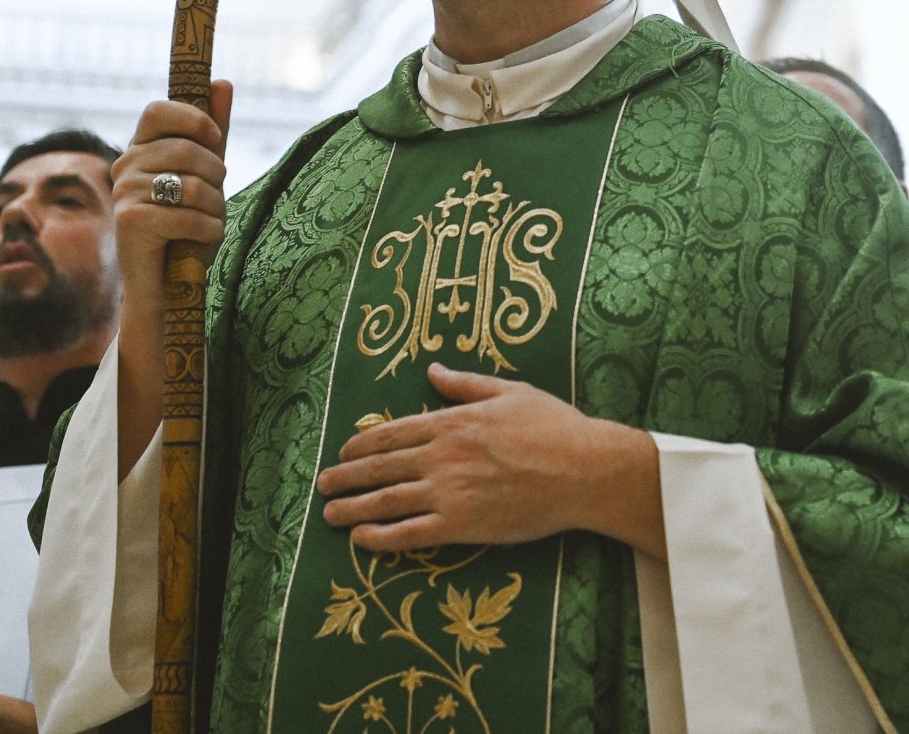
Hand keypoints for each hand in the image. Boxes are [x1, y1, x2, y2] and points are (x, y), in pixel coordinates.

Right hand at [112, 82, 232, 472]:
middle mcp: (123, 168)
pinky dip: (209, 229)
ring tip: (206, 225)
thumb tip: (223, 82)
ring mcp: (123, 196)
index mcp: (138, 151)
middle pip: (189, 147)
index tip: (213, 142)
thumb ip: (212, 131)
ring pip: (195, 181)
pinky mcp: (131, 225)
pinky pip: (191, 212)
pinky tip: (198, 244)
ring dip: (216, 207)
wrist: (166, 294)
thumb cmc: (186, 234)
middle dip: (218, 175)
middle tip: (212, 200)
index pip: (162, 108)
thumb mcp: (206, 178)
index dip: (196, 120)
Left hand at [316, 363, 665, 558]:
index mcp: (453, 421)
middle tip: (323, 485)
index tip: (343, 451)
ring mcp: (450, 492)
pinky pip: (411, 533)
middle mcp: (443, 456)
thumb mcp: (510, 392)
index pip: (392, 433)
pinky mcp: (462, 525)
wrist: (585, 470)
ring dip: (352, 507)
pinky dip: (381, 537)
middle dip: (346, 476)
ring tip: (329, 515)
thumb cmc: (554, 427)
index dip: (361, 443)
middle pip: (380, 467)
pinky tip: (361, 539)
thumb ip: (466, 384)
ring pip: (386, 501)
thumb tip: (433, 370)